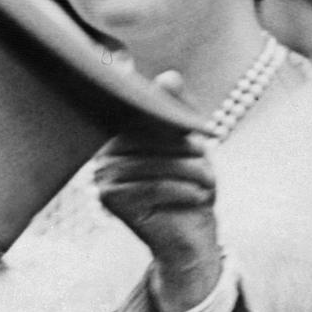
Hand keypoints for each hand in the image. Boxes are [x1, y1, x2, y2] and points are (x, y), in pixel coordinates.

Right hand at [95, 71, 220, 311]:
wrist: (191, 235)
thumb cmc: (190, 184)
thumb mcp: (191, 142)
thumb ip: (178, 109)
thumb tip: (169, 76)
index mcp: (120, 134)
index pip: (145, 114)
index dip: (175, 122)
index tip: (201, 135)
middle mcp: (104, 152)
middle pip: (149, 137)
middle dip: (186, 147)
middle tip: (208, 161)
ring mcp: (102, 176)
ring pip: (154, 163)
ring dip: (190, 171)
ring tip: (209, 181)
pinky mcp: (110, 200)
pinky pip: (152, 187)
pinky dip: (183, 190)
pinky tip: (198, 196)